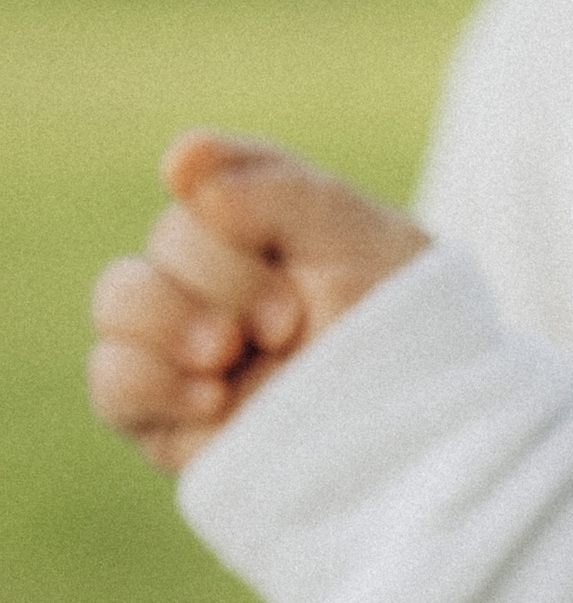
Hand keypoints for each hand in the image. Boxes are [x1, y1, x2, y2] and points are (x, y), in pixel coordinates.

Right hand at [89, 133, 431, 473]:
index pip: (208, 176)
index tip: (233, 206)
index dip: (221, 189)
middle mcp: (221, 281)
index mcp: (269, 227)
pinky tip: (211, 397)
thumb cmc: (408, 332)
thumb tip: (179, 164)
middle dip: (223, 274)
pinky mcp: (170, 418)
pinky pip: (113, 383)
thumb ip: (280, 189)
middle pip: (168, 240)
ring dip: (170, 319)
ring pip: (119, 300)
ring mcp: (188, 349)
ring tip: (230, 353)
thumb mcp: (365, 241)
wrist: (429, 439)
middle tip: (288, 323)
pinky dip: (149, 380)